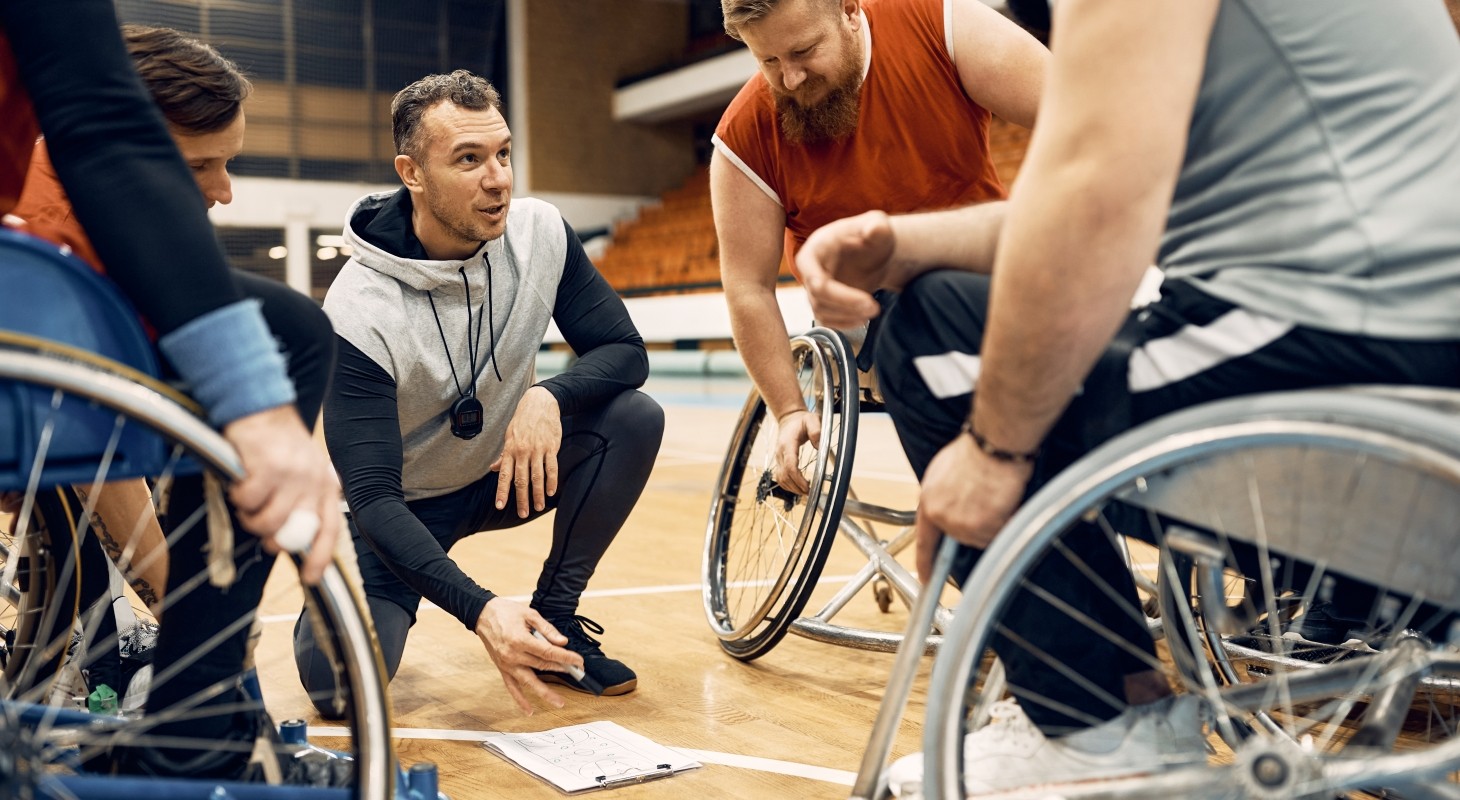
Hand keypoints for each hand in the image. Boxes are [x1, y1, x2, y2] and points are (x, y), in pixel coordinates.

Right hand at [223, 405, 340, 584]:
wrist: (262, 408)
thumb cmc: (279, 446)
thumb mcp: (303, 472)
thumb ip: (303, 502)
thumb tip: (294, 542)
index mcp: (326, 486)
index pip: (329, 530)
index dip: (320, 558)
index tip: (309, 579)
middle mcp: (313, 482)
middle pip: (290, 533)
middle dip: (269, 537)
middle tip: (256, 523)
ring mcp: (292, 475)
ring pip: (266, 521)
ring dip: (250, 517)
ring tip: (246, 501)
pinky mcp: (267, 467)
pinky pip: (246, 500)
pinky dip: (237, 495)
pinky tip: (240, 481)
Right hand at [474, 598, 584, 713]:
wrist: (482, 614)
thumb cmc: (505, 612)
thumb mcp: (529, 614)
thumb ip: (547, 629)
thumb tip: (562, 642)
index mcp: (520, 640)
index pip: (549, 652)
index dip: (566, 658)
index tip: (578, 661)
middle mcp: (513, 655)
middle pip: (542, 666)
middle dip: (562, 669)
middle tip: (577, 672)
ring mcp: (507, 664)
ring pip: (529, 682)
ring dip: (545, 693)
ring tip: (559, 702)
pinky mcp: (502, 669)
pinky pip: (512, 688)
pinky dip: (520, 700)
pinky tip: (529, 710)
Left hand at [491, 386, 560, 517]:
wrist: (540, 403)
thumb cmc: (523, 420)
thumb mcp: (509, 435)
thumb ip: (504, 455)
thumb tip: (494, 469)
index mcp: (510, 450)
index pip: (504, 476)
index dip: (502, 492)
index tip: (500, 506)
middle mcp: (522, 452)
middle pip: (521, 480)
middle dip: (522, 499)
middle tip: (523, 514)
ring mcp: (537, 450)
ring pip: (537, 477)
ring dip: (538, 494)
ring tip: (538, 507)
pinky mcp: (551, 447)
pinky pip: (552, 467)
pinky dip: (552, 481)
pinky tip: (552, 492)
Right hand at [773, 409, 821, 493]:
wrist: (789, 419)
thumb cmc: (801, 421)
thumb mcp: (812, 420)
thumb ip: (816, 431)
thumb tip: (819, 446)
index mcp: (788, 444)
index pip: (790, 466)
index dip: (798, 479)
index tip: (808, 486)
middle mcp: (780, 453)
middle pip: (785, 476)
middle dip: (797, 487)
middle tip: (810, 493)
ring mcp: (778, 458)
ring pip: (780, 479)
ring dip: (792, 488)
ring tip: (805, 492)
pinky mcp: (779, 462)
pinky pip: (780, 477)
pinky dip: (788, 485)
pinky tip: (798, 488)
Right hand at [796, 210, 899, 329]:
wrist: (873, 249)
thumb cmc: (872, 234)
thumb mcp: (877, 225)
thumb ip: (877, 226)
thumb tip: (875, 229)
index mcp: (814, 250)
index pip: (815, 281)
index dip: (840, 295)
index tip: (868, 301)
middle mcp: (809, 270)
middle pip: (818, 300)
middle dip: (847, 307)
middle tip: (874, 308)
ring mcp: (814, 288)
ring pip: (821, 313)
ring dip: (847, 317)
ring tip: (872, 312)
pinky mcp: (823, 301)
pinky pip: (826, 320)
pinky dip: (845, 324)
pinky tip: (862, 318)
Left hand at [914, 433, 1033, 581]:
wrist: (993, 446)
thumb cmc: (974, 452)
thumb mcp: (943, 472)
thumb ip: (941, 497)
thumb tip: (948, 508)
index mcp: (929, 502)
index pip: (924, 541)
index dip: (925, 562)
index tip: (926, 578)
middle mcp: (942, 516)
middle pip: (961, 538)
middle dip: (975, 526)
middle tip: (986, 504)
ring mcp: (962, 523)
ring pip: (982, 537)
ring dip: (992, 523)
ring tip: (995, 496)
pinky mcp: (983, 525)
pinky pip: (998, 534)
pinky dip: (1005, 522)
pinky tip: (1005, 501)